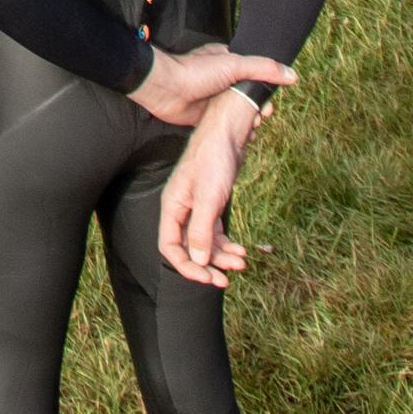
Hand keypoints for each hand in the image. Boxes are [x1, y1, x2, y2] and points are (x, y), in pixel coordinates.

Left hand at [131, 42, 291, 125]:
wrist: (166, 89)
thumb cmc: (195, 71)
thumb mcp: (234, 65)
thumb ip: (263, 69)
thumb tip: (291, 75)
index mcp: (229, 62)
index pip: (255, 75)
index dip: (266, 89)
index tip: (271, 101)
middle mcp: (222, 80)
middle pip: (248, 96)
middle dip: (258, 107)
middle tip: (263, 116)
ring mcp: (214, 98)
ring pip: (238, 112)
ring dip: (248, 120)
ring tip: (253, 128)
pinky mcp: (205, 116)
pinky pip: (225, 125)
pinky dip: (235, 131)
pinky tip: (243, 137)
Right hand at [155, 92, 263, 286]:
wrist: (228, 133)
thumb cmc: (214, 160)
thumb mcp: (208, 198)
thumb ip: (201, 231)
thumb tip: (198, 261)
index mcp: (172, 207)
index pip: (170, 247)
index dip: (187, 266)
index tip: (207, 278)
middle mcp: (181, 209)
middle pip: (189, 248)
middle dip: (208, 265)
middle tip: (225, 281)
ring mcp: (196, 207)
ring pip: (205, 241)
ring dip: (222, 255)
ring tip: (242, 262)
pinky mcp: (211, 203)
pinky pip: (215, 231)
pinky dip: (227, 243)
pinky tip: (241, 250)